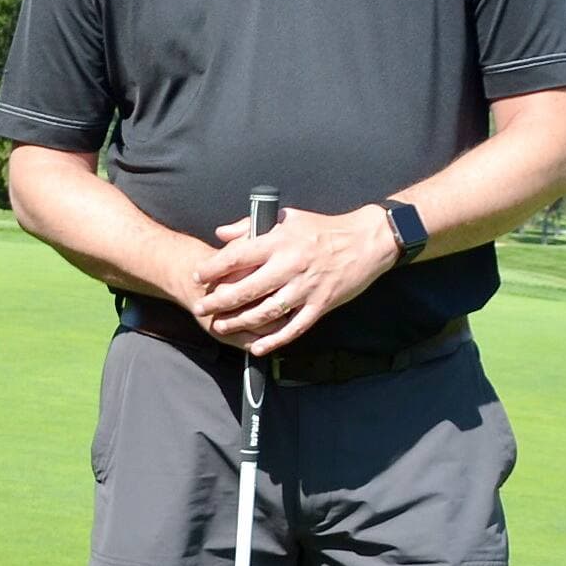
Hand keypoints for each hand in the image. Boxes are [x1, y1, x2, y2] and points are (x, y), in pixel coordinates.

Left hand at [192, 206, 401, 352]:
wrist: (367, 240)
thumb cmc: (322, 228)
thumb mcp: (287, 218)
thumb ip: (250, 226)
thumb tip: (221, 233)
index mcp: (280, 241)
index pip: (238, 256)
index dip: (214, 268)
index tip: (199, 276)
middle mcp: (291, 265)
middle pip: (247, 289)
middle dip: (220, 301)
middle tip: (200, 308)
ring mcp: (306, 288)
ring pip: (267, 311)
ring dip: (241, 322)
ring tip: (221, 326)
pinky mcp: (321, 304)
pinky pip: (294, 327)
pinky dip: (274, 340)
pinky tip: (257, 347)